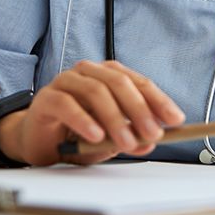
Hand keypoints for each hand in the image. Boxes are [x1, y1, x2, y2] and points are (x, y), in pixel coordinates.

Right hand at [0, 60, 185, 165]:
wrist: (39, 140)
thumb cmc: (77, 134)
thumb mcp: (111, 140)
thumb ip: (130, 138)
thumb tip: (152, 141)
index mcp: (109, 76)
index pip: (139, 82)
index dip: (159, 100)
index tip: (176, 119)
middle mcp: (89, 73)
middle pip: (119, 83)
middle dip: (140, 110)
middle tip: (153, 134)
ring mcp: (67, 81)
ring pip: (96, 91)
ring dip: (115, 118)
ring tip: (126, 142)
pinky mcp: (47, 98)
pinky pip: (67, 104)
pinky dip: (84, 120)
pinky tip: (95, 136)